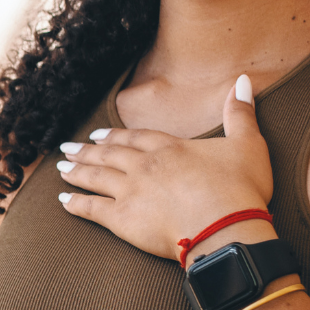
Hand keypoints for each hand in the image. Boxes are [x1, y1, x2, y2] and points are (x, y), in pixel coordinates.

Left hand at [55, 74, 272, 259]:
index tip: (99, 133)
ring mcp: (130, 190)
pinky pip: (91, 208)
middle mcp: (145, 165)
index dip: (117, 135)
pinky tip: (63, 200)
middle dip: (88, 150)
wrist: (225, 229)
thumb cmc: (240, 191)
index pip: (137, 137)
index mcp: (171, 148)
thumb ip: (241, 114)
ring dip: (77, 170)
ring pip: (96, 176)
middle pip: (110, 153)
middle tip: (69, 147)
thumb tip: (243, 81)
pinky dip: (75, 203)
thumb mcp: (248, 145)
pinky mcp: (122, 218)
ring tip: (61, 167)